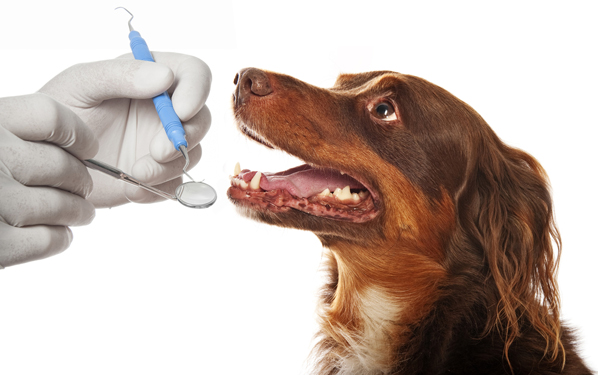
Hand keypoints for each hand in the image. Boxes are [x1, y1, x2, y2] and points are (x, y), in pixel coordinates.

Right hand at [0, 94, 97, 266]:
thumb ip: (53, 107)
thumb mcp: (4, 126)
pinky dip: (58, 237)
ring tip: (71, 209)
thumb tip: (159, 81)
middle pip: (69, 169)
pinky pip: (53, 240)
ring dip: (74, 211)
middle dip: (82, 181)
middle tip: (82, 185)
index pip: (53, 118)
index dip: (77, 136)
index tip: (86, 146)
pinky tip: (49, 231)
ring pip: (67, 207)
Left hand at [39, 52, 211, 207]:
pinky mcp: (158, 175)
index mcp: (152, 77)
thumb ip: (122, 74)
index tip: (180, 111)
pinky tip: (131, 188)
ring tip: (135, 173)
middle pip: (201, 118)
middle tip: (157, 152)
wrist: (45, 160)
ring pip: (193, 154)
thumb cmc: (60, 112)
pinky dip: (159, 190)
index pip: (194, 74)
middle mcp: (164, 110)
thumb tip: (166, 77)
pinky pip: (176, 185)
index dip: (196, 91)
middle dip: (185, 138)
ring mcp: (163, 144)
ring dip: (170, 167)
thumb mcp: (82, 84)